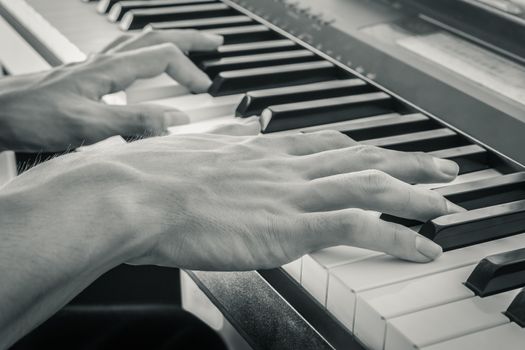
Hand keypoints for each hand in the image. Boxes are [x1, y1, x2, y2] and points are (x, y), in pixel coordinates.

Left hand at [0, 30, 222, 151]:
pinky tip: (144, 67)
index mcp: (109, 70)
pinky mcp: (86, 76)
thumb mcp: (89, 125)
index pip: (163, 57)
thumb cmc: (32, 117)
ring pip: (140, 42)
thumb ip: (135, 121)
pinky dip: (145, 53)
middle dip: (189, 38)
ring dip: (169, 41)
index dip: (189, 70)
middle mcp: (104, 62)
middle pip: (155, 37)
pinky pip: (123, 54)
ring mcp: (94, 66)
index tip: (205, 89)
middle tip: (214, 42)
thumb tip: (176, 118)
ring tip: (188, 46)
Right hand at [9, 131, 460, 271]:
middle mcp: (282, 166)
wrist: (135, 194)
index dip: (357, 144)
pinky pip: (359, 225)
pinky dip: (397, 236)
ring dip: (413, 191)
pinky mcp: (289, 225)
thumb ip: (213, 160)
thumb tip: (214, 161)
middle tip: (436, 163)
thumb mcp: (187, 159)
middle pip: (357, 156)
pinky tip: (421, 246)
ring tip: (445, 199)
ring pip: (369, 184)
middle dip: (403, 159)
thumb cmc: (149, 180)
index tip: (378, 145)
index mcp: (258, 152)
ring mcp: (290, 194)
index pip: (322, 142)